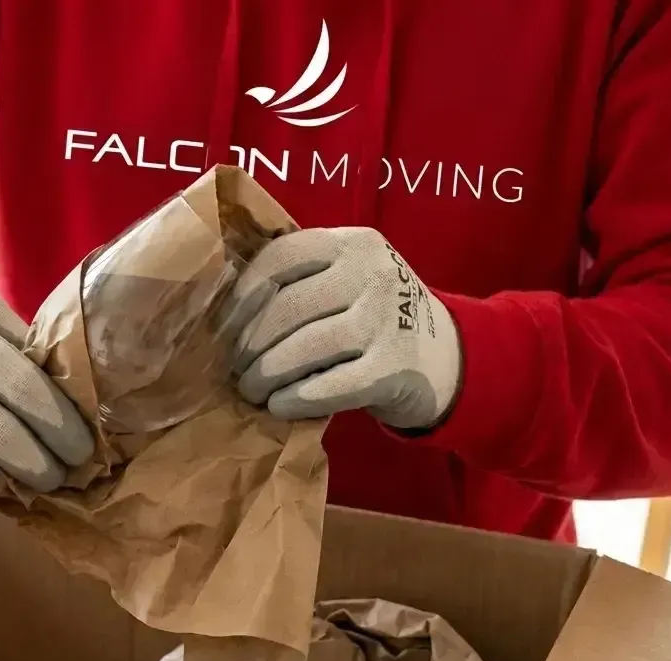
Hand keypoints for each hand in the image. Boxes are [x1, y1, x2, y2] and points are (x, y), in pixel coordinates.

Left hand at [232, 228, 461, 429]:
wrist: (447, 357)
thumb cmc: (375, 319)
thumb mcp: (346, 281)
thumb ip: (300, 281)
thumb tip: (225, 314)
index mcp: (351, 244)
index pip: (281, 257)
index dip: (243, 295)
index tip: (223, 327)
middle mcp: (372, 273)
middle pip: (287, 307)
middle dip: (250, 344)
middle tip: (235, 368)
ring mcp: (387, 320)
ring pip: (305, 347)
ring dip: (267, 375)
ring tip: (252, 390)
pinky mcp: (395, 368)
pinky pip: (331, 386)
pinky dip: (296, 400)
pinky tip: (279, 406)